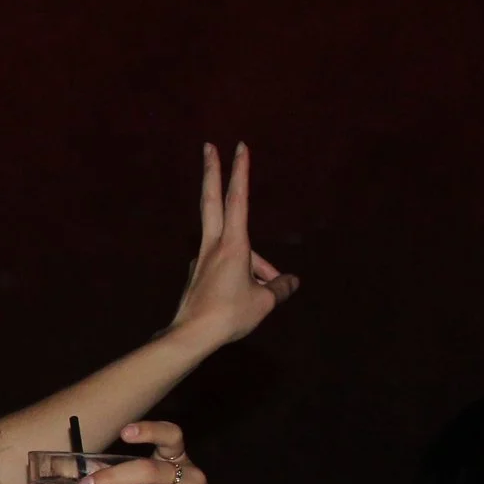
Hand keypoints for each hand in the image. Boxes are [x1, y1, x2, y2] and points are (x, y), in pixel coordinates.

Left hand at [168, 142, 299, 350]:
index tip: (239, 147)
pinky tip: (245, 296)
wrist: (191, 336)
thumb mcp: (264, 301)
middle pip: (213, 200)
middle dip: (213, 171)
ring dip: (253, 262)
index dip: (240, 171)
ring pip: (232, 247)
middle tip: (208, 146)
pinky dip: (240, 274)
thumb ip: (279, 287)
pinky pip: (225, 267)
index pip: (237, 199)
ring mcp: (202, 259)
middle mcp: (213, 245)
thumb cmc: (229, 315)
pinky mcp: (197, 275)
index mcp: (232, 244)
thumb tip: (291, 282)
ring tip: (266, 291)